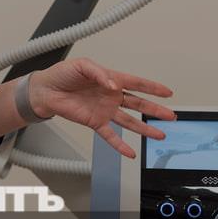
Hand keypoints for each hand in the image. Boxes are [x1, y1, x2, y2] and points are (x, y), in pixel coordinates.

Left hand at [31, 57, 175, 157]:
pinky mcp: (95, 122)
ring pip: (130, 121)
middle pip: (139, 104)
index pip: (137, 83)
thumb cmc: (62, 74)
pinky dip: (120, 145)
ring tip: (160, 134)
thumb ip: (100, 74)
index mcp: (111, 79)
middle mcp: (111, 96)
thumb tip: (114, 85)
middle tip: (170, 116)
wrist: (46, 90)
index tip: (167, 92)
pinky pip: (111, 135)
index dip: (153, 87)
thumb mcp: (82, 65)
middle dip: (155, 109)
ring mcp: (105, 110)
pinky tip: (131, 153)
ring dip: (145, 128)